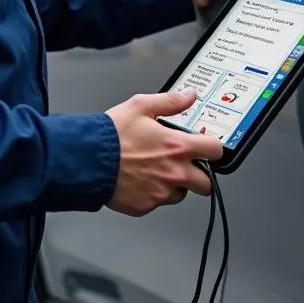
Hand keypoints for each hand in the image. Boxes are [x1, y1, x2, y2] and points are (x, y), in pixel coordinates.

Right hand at [105, 89, 222, 216]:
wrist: (88, 160)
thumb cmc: (112, 134)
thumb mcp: (141, 106)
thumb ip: (170, 101)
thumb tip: (189, 96)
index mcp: (178, 147)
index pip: (215, 151)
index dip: (213, 148)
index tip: (207, 148)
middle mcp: (174, 173)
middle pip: (206, 184)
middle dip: (198, 175)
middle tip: (184, 166)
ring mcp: (161, 193)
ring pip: (180, 195)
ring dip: (174, 185)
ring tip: (155, 171)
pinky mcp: (146, 206)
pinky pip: (157, 202)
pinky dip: (152, 194)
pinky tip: (139, 180)